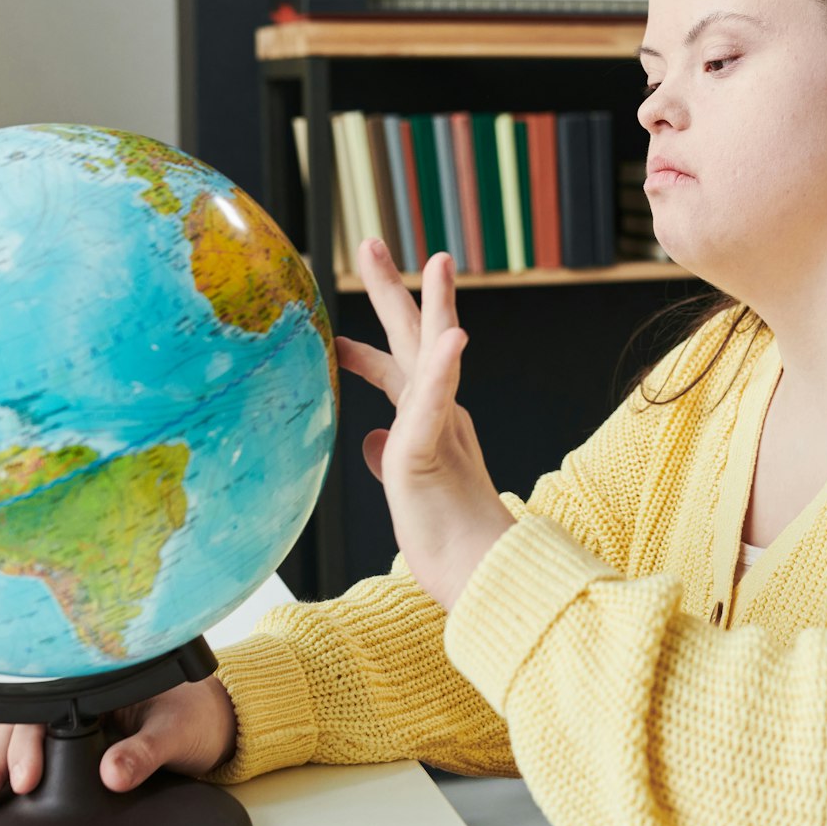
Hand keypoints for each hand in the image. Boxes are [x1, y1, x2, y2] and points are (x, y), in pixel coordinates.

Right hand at [0, 675, 237, 819]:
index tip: (25, 782)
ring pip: (12, 740)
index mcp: (99, 679)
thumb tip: (114, 773)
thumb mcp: (179, 731)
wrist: (217, 721)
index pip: (48, 708)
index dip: (29, 744)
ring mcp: (68, 718)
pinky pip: (22, 755)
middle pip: (21, 726)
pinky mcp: (67, 741)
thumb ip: (147, 750)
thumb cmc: (199, 715)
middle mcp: (76, 695)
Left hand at [335, 238, 514, 609]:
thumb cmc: (450, 546)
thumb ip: (390, 457)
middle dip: (395, 290)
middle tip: (371, 243)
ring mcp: (439, 432)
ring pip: (435, 357)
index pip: (397, 373)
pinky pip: (435, 405)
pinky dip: (442, 368)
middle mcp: (438, 418)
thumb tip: (367, 439)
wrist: (488, 582)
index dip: (367, 346)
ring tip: (438, 261)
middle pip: (415, 340)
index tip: (338, 331)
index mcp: (430, 427)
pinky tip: (453, 335)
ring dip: (437, 306)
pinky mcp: (433, 452)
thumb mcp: (406, 492)